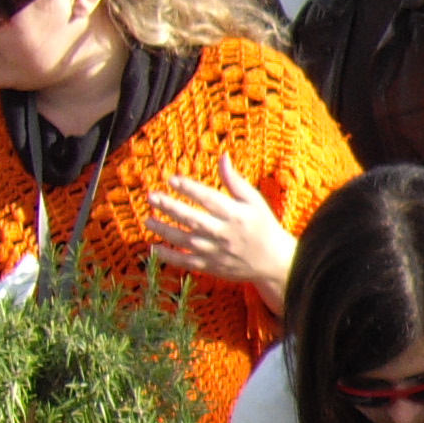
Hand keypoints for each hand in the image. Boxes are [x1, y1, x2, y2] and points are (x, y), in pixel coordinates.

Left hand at [145, 155, 297, 297]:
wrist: (275, 262)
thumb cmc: (263, 226)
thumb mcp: (254, 201)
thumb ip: (235, 180)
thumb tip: (223, 156)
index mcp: (235, 214)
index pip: (208, 198)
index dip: (189, 188)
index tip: (172, 179)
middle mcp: (223, 232)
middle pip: (191, 218)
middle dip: (170, 207)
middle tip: (152, 196)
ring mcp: (215, 251)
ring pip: (184, 240)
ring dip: (164, 230)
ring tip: (148, 219)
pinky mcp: (211, 266)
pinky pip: (186, 261)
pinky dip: (169, 256)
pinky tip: (153, 247)